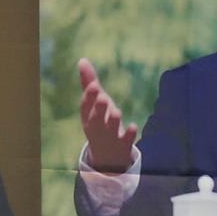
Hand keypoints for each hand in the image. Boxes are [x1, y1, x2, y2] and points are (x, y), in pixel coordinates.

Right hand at [76, 58, 138, 174]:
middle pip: (95, 119)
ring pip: (110, 130)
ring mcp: (109, 137)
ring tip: (116, 112)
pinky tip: (134, 126)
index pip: (85, 106)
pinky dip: (129, 134)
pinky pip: (126, 141)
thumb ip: (89, 82)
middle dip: (98, 109)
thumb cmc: (100, 121)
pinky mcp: (122, 145)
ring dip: (113, 121)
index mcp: (87, 116)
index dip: (89, 97)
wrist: (107, 156)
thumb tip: (82, 59)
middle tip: (102, 96)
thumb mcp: (94, 104)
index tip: (95, 85)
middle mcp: (96, 127)